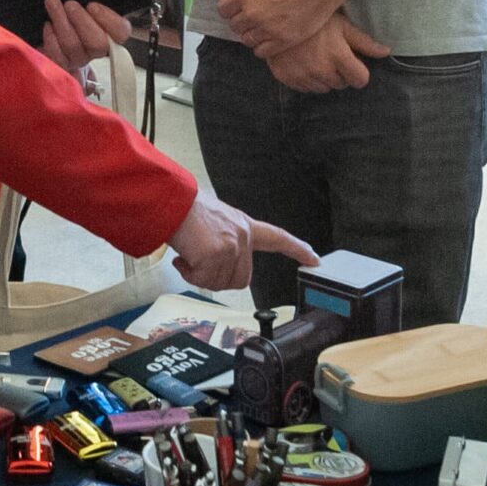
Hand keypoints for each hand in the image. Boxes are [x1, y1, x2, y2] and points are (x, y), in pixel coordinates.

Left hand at [40, 0, 129, 74]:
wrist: (51, 32)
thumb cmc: (73, 14)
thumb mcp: (85, 4)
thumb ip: (91, 0)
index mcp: (110, 33)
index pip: (121, 32)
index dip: (108, 20)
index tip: (92, 6)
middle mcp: (97, 50)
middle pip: (98, 43)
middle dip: (82, 21)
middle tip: (70, 5)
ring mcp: (79, 59)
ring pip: (73, 46)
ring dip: (61, 21)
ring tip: (52, 2)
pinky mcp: (60, 64)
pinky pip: (56, 55)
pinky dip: (50, 37)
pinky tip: (48, 25)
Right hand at [167, 191, 317, 291]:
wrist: (172, 202)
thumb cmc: (186, 211)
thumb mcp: (216, 222)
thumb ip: (225, 242)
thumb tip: (214, 267)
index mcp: (244, 226)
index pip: (278, 238)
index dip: (298, 250)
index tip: (314, 259)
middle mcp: (242, 236)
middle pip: (241, 279)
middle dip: (218, 278)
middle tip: (200, 263)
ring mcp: (231, 246)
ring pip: (220, 283)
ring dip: (200, 275)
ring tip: (190, 255)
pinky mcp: (217, 254)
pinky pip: (204, 280)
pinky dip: (190, 274)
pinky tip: (184, 258)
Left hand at [211, 0, 351, 55]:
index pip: (223, 10)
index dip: (230, 7)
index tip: (239, 4)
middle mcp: (253, 14)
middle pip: (235, 25)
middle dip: (240, 19)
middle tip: (253, 14)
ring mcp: (268, 29)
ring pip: (247, 40)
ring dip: (251, 33)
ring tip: (262, 25)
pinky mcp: (283, 41)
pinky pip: (262, 52)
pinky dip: (262, 46)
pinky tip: (270, 36)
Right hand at [265, 14, 392, 92]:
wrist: (276, 16)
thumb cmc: (314, 19)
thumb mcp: (342, 26)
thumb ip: (364, 42)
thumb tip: (386, 52)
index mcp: (338, 56)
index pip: (360, 80)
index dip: (359, 72)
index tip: (354, 64)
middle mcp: (321, 70)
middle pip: (342, 85)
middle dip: (341, 73)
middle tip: (332, 56)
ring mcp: (303, 76)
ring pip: (323, 89)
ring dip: (324, 78)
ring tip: (317, 58)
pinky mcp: (287, 79)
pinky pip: (305, 88)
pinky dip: (307, 79)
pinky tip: (304, 63)